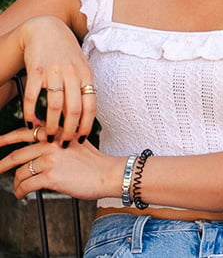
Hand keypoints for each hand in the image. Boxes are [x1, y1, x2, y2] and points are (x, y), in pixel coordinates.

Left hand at [0, 126, 119, 199]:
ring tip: (18, 189)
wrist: (108, 174)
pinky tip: (22, 195)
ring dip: (16, 183)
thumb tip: (37, 143)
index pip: (26, 132)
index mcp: (56, 134)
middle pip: (17, 155)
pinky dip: (20, 192)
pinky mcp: (50, 177)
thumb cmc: (95, 162)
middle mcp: (51, 144)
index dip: (7, 137)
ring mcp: (49, 160)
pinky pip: (26, 185)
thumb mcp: (76, 142)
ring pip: (20, 173)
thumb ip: (58, 139)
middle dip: (2, 164)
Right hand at [19, 16, 96, 145]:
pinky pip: (34, 96)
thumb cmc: (66, 53)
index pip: (90, 106)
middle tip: (62, 143)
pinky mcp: (36, 70)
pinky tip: (31, 122)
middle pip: (74, 110)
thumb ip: (82, 89)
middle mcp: (72, 74)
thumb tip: (82, 116)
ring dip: (50, 125)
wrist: (46, 30)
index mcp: (87, 75)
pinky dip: (32, 112)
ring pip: (54, 106)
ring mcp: (54, 72)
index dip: (85, 126)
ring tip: (48, 135)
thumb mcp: (80, 68)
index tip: (80, 140)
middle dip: (68, 130)